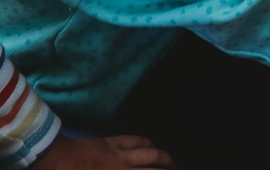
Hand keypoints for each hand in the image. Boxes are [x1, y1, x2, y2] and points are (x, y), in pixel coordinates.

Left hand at [37, 133, 174, 168]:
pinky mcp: (111, 141)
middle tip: (177, 169)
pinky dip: (146, 141)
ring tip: (170, 160)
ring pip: (149, 149)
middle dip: (168, 167)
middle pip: (154, 165)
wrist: (55, 160)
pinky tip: (150, 142)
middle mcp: (124, 166)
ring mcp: (119, 152)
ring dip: (162, 154)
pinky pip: (134, 139)